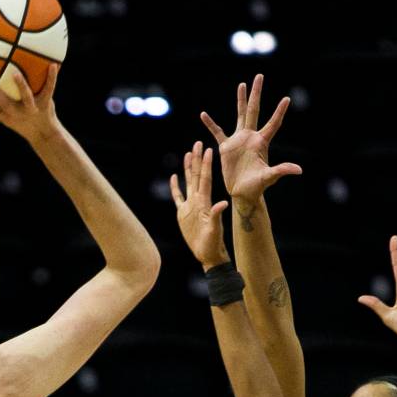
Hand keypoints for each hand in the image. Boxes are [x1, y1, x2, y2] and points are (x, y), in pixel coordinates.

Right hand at [0, 64, 60, 145]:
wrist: (44, 135)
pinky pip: (49, 89)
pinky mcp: (46, 104)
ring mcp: (31, 108)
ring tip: (15, 73)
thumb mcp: (3, 117)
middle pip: (4, 103)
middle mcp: (17, 112)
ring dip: (20, 85)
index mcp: (5, 115)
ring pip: (25, 97)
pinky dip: (52, 77)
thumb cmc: (21, 122)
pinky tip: (54, 65)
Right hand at [170, 141, 229, 268]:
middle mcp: (197, 201)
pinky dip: (175, 187)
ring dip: (187, 168)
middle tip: (198, 143)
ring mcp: (190, 206)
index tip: (208, 149)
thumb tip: (222, 204)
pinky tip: (173, 177)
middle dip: (197, 159)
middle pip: (196, 176)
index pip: (205, 179)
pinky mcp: (183, 214)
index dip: (206, 164)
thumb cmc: (213, 243)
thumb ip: (216, 215)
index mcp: (205, 202)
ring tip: (187, 154)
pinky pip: (178, 197)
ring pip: (188, 182)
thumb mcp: (215, 229)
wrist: (207, 253)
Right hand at [201, 74, 301, 205]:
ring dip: (240, 100)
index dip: (280, 112)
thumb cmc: (257, 187)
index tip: (287, 99)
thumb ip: (281, 170)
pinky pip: (217, 132)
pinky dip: (210, 124)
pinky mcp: (226, 147)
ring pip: (239, 115)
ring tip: (241, 85)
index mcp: (261, 142)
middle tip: (259, 77)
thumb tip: (299, 170)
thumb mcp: (269, 177)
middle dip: (256, 94)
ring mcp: (238, 140)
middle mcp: (251, 137)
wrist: (242, 193)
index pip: (273, 123)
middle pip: (253, 110)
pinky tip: (203, 114)